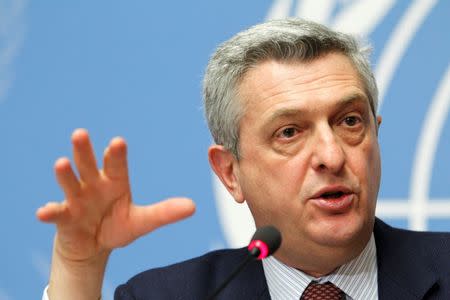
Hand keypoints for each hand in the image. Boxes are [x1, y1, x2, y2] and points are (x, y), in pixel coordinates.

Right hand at [36, 129, 194, 298]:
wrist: (94, 245)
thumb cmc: (117, 226)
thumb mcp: (142, 221)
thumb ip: (164, 213)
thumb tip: (193, 207)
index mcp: (115, 182)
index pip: (116, 165)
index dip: (116, 154)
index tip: (118, 142)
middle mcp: (94, 186)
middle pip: (89, 165)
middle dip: (84, 150)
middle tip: (80, 134)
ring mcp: (77, 200)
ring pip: (71, 184)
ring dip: (65, 175)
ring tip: (61, 163)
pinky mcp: (64, 217)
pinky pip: (57, 214)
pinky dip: (50, 212)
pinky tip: (43, 212)